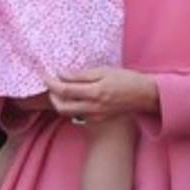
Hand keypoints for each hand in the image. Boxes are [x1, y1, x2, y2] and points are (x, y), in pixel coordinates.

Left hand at [44, 67, 158, 121]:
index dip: (51, 83)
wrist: (144, 96)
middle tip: (50, 83)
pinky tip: (74, 95)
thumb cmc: (126, 79)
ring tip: (60, 88)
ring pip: (67, 112)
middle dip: (52, 95)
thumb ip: (81, 74)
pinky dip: (70, 105)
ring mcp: (94, 115)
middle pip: (61, 106)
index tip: (45, 75)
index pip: (64, 90)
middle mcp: (93, 107)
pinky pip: (77, 114)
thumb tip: (61, 74)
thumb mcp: (105, 71)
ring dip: (59, 101)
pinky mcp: (97, 119)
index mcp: (95, 93)